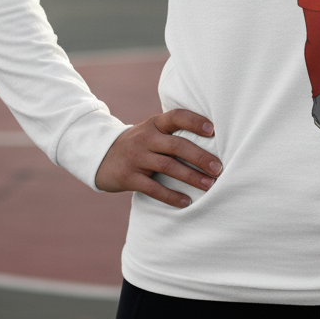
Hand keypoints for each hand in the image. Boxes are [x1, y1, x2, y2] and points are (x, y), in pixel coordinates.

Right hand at [95, 109, 221, 207]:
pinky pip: (153, 188)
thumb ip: (172, 133)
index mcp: (154, 124)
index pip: (176, 116)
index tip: (213, 130)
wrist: (100, 156)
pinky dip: (171, 196)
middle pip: (177, 146)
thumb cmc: (138, 144)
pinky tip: (187, 201)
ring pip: (168, 167)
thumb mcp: (151, 132)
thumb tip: (211, 142)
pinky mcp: (128, 177)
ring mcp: (136, 157)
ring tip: (210, 185)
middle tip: (219, 168)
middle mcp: (145, 138)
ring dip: (191, 177)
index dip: (195, 122)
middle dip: (200, 157)